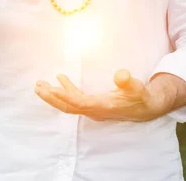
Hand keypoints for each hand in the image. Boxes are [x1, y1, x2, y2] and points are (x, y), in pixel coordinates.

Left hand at [34, 69, 166, 121]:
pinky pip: (74, 101)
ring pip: (69, 105)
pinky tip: (60, 81)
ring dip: (54, 95)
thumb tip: (121, 74)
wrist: (147, 108)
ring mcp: (93, 110)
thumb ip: (129, 82)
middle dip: (52, 98)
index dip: (65, 95)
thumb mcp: (138, 87)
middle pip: (68, 107)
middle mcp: (95, 111)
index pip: (80, 103)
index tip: (51, 87)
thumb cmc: (141, 96)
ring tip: (40, 85)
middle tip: (37, 87)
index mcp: (103, 106)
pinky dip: (65, 92)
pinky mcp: (93, 106)